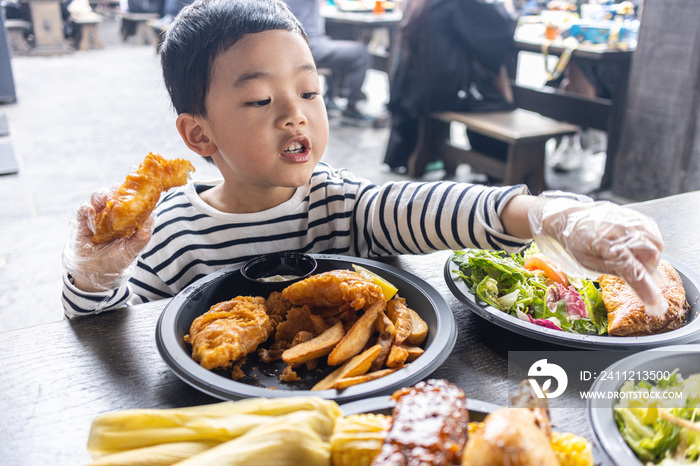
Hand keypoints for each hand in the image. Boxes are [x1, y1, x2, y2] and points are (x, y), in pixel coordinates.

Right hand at [62, 189, 152, 291]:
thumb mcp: (134, 249)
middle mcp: (111, 215)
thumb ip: (143, 234)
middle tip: (115, 195)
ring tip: (103, 201)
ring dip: (100, 196)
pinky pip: (82, 210)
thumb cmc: (118, 260)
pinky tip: (90, 211)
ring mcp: (96, 217)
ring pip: (97, 198)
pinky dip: (86, 208)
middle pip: (111, 195)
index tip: (132, 190)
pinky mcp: (82, 223)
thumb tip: (152, 215)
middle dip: (113, 191)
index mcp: (126, 218)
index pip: (128, 200)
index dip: (130, 193)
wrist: (97, 274)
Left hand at [528, 196, 666, 314]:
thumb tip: (637, 279)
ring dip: (649, 257)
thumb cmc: (575, 242)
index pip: (632, 269)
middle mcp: (620, 229)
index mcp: (604, 244)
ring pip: (656, 243)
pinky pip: (653, 233)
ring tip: (631, 258)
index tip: (655, 305)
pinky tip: (633, 247)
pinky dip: (649, 244)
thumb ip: (612, 269)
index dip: (645, 289)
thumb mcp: (586, 263)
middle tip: (634, 273)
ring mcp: (629, 219)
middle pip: (651, 255)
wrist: (570, 217)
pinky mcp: (635, 215)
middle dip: (648, 269)